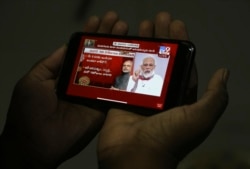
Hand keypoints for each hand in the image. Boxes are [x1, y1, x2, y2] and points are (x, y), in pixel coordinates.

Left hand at [0, 11, 127, 168]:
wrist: (37, 144)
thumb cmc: (31, 109)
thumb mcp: (35, 80)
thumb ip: (53, 63)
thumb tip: (69, 43)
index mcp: (68, 73)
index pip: (83, 50)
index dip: (92, 35)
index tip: (102, 21)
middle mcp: (84, 81)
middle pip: (100, 57)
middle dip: (109, 39)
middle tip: (121, 24)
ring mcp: (95, 95)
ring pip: (111, 72)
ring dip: (121, 54)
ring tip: (130, 35)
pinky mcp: (103, 109)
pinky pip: (117, 94)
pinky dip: (126, 80)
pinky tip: (135, 63)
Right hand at [97, 12, 228, 168]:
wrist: (133, 155)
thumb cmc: (168, 136)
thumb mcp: (199, 117)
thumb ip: (214, 96)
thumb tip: (223, 72)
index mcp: (181, 97)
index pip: (182, 64)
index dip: (180, 43)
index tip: (175, 24)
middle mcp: (161, 94)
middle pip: (161, 60)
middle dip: (160, 38)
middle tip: (156, 18)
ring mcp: (140, 95)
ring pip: (142, 64)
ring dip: (142, 44)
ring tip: (139, 25)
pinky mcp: (122, 96)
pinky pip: (123, 74)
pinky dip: (123, 59)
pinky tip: (121, 44)